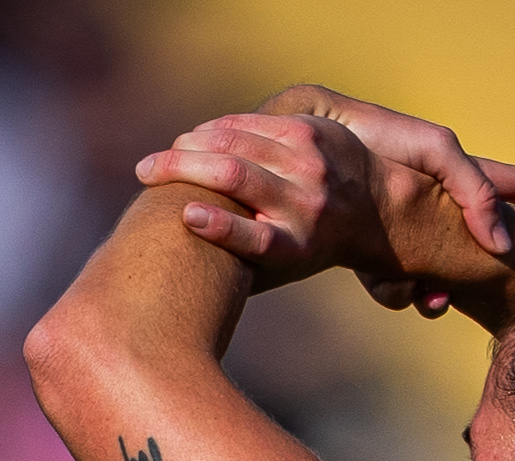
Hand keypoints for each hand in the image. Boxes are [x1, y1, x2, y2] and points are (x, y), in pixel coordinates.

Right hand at [135, 113, 399, 291]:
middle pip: (237, 180)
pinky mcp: (311, 131)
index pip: (258, 240)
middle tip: (144, 172)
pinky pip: (251, 123)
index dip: (223, 228)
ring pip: (238, 143)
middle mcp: (306, 207)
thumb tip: (173, 284)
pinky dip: (216, 129)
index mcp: (297, 248)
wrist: (370, 210)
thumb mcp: (279, 268)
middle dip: (183, 169)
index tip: (188, 216)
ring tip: (162, 157)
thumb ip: (237, 264)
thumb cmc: (302, 248)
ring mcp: (310, 164)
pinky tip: (193, 139)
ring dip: (191, 145)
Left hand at [257, 84, 514, 313]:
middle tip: (507, 289)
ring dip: (436, 293)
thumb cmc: (372, 137)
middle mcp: (432, 208)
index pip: (514, 188)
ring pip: (436, 276)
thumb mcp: (439, 152)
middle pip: (476, 247)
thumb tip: (499, 242)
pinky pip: (395, 285)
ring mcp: (403, 232)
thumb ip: (477, 190)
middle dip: (488, 274)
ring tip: (434, 298)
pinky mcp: (369, 251)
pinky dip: (397, 290)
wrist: (302, 150)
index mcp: (457, 178)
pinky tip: (396, 288)